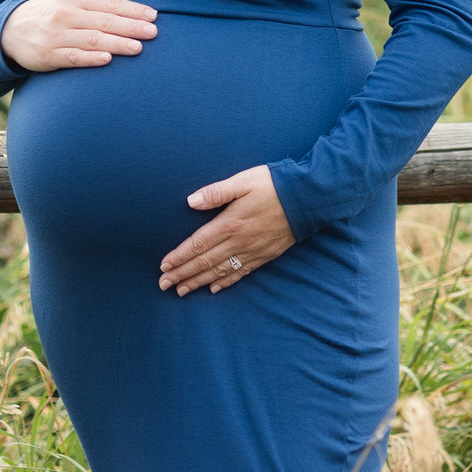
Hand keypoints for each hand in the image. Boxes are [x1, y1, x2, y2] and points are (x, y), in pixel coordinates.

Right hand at [0, 0, 156, 71]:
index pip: (108, 3)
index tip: (153, 15)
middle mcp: (65, 14)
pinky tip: (107, 60)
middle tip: (153, 32)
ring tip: (138, 48)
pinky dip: (90, 59)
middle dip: (130, 26)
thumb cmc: (48, 9)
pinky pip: (72, 57)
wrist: (9, 30)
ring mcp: (56, 36)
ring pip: (91, 40)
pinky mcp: (48, 55)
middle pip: (103, 21)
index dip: (132, 9)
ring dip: (116, 44)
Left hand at [159, 166, 293, 296]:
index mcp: (230, 222)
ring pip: (219, 271)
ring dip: (198, 281)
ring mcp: (252, 251)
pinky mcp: (264, 255)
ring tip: (181, 290)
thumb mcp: (243, 181)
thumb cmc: (274, 185)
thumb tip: (190, 201)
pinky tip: (213, 288)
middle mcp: (239, 241)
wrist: (309, 198)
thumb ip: (216, 192)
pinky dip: (225, 282)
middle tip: (163, 284)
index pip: (198, 244)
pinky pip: (240, 273)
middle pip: (205, 262)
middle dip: (182, 274)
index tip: (164, 266)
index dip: (180, 256)